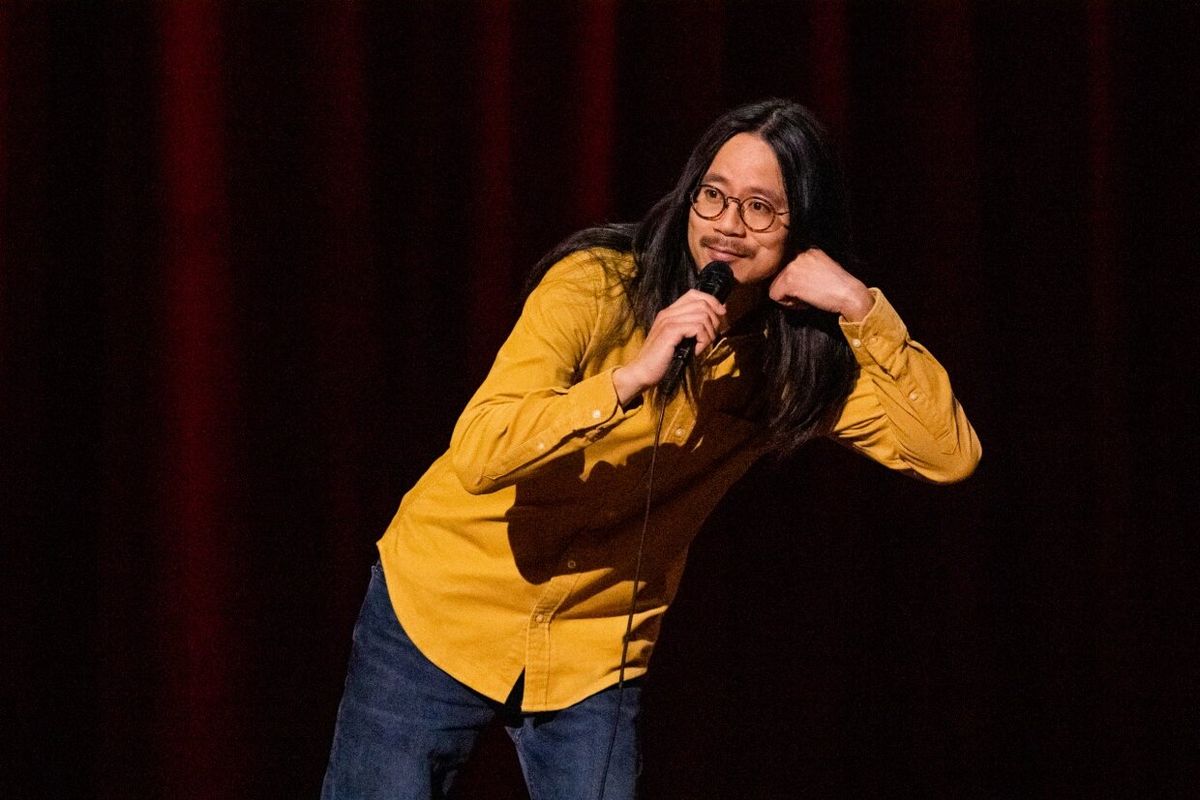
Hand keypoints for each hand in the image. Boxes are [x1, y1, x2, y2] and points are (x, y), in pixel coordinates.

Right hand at [612, 289, 726, 404]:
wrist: (643, 372)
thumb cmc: (662, 359)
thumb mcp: (679, 340)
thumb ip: (692, 327)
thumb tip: (716, 317)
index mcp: (669, 312)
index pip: (694, 294)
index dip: (712, 301)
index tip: (721, 315)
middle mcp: (668, 313)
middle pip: (702, 303)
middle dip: (714, 320)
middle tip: (711, 337)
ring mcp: (668, 321)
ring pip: (703, 315)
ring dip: (709, 333)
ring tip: (702, 346)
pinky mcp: (670, 331)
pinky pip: (698, 327)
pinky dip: (703, 340)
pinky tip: (696, 351)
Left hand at [768, 247, 872, 320]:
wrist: (849, 294)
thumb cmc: (839, 286)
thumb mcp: (822, 268)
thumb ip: (806, 267)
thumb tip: (789, 279)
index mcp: (808, 249)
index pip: (786, 265)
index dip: (793, 280)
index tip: (807, 287)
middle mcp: (798, 254)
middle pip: (778, 275)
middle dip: (790, 289)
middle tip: (808, 294)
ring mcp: (792, 266)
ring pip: (775, 285)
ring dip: (789, 296)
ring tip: (807, 298)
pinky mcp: (789, 280)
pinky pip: (775, 296)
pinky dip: (788, 304)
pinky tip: (805, 302)